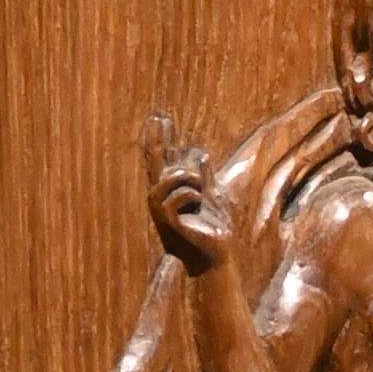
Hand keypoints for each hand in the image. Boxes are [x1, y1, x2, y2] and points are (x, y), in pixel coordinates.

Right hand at [144, 109, 229, 272]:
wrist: (217, 254)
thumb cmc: (214, 229)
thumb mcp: (214, 197)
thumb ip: (206, 178)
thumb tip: (202, 155)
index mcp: (172, 192)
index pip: (163, 161)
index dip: (160, 140)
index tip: (159, 119)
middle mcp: (162, 199)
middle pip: (155, 164)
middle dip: (157, 139)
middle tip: (162, 117)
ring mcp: (162, 210)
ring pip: (169, 178)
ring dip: (188, 178)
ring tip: (199, 187)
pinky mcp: (168, 222)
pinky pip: (177, 196)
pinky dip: (191, 194)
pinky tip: (198, 200)